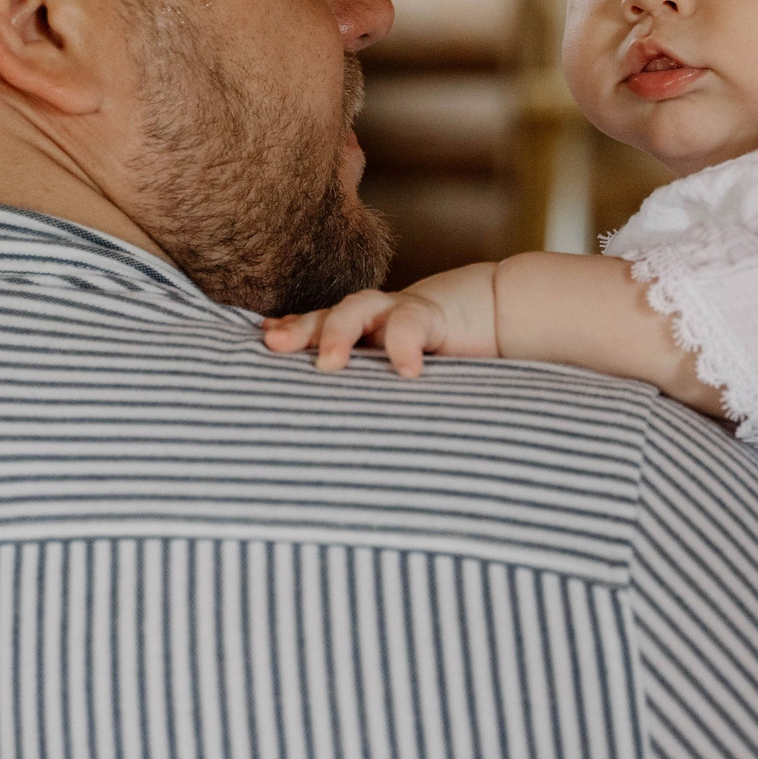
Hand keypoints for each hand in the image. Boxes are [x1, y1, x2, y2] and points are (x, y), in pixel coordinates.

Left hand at [261, 263, 499, 376]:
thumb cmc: (444, 354)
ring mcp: (398, 313)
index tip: (261, 341)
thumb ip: (371, 397)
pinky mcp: (432, 315)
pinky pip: (412, 325)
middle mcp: (372, 321)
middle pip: (324, 316)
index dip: (288, 332)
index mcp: (360, 335)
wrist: (497, 311)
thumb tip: (333, 449)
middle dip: (298, 329)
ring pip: (357, 309)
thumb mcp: (398, 377)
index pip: (314, 329)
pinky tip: (407, 371)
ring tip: (329, 364)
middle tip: (273, 344)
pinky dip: (404, 346)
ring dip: (339, 332)